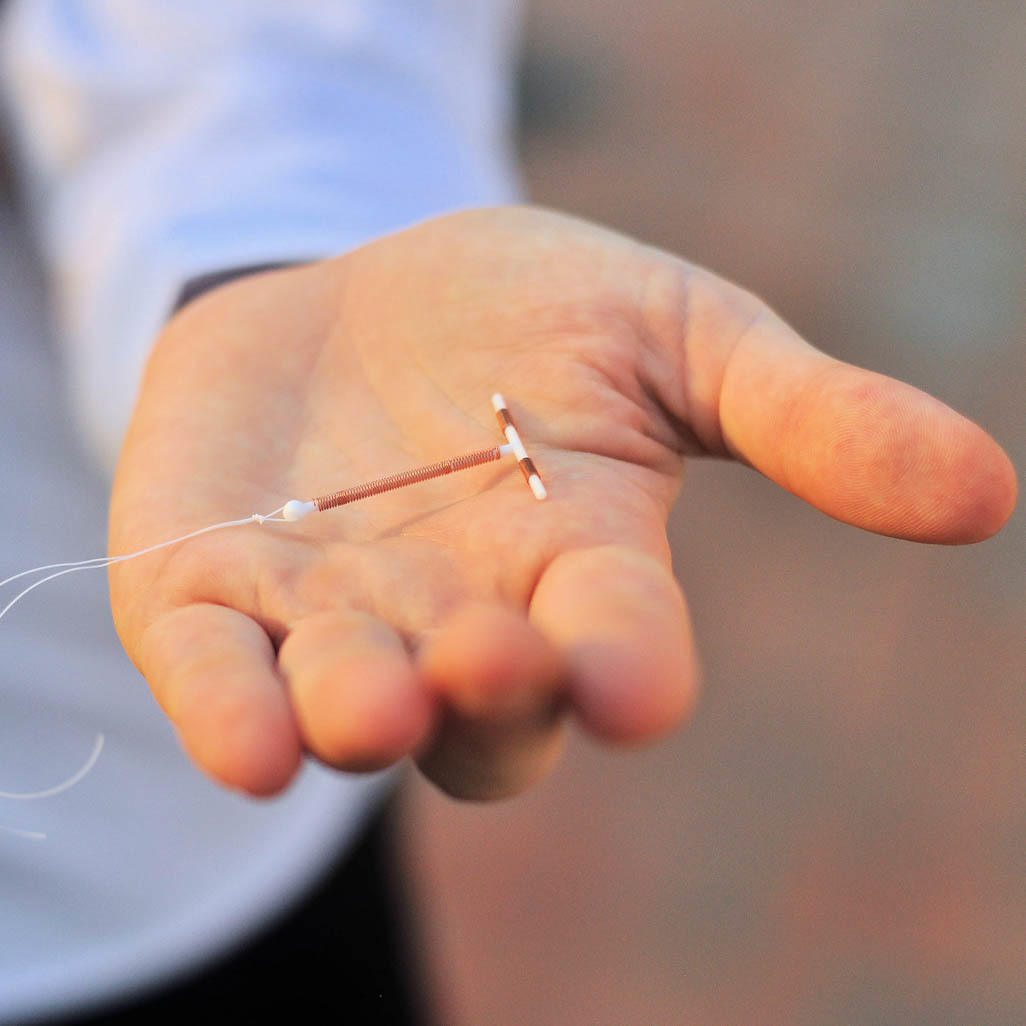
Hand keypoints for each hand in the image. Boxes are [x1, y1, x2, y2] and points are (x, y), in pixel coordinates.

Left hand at [109, 207, 1016, 798]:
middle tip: (497, 658)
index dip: (629, 666)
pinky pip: (218, 680)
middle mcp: (461, 623)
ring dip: (358, 714)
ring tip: (369, 702)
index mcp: (576, 570)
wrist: (359, 296)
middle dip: (492, 695)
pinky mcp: (215, 600)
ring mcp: (332, 621)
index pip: (616, 644)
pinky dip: (230, 715)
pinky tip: (242, 739)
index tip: (639, 683)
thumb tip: (985, 489)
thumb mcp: (674, 334)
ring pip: (350, 708)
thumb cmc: (527, 320)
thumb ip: (803, 417)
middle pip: (485, 710)